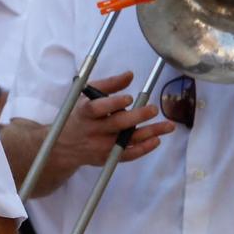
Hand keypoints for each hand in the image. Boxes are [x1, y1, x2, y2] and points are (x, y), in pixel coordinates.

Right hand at [51, 70, 174, 171]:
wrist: (65, 146)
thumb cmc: (80, 116)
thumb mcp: (86, 97)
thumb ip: (108, 85)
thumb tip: (130, 74)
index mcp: (85, 113)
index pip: (97, 108)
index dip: (112, 103)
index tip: (129, 98)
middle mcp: (93, 131)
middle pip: (116, 125)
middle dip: (137, 117)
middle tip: (153, 109)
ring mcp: (101, 146)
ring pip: (127, 140)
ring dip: (150, 133)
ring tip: (168, 125)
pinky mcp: (107, 158)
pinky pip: (128, 155)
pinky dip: (143, 149)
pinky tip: (156, 139)